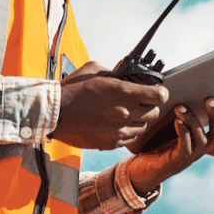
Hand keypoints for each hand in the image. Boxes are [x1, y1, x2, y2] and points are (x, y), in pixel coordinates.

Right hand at [48, 61, 168, 149]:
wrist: (54, 114)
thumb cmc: (72, 90)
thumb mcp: (94, 70)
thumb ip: (114, 72)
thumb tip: (125, 76)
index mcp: (121, 93)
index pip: (158, 96)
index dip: (160, 93)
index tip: (156, 92)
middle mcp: (123, 113)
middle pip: (154, 113)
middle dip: (150, 106)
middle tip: (142, 102)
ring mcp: (117, 131)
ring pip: (143, 128)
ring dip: (140, 120)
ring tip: (127, 114)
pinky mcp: (110, 143)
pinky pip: (129, 139)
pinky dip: (127, 132)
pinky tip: (117, 124)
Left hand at [126, 97, 213, 194]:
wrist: (140, 170)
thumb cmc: (156, 147)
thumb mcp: (173, 132)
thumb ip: (184, 120)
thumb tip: (186, 97)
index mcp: (200, 148)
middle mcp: (198, 154)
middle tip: (209, 100)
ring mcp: (188, 158)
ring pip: (202, 139)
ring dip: (193, 120)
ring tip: (180, 109)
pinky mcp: (175, 161)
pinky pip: (186, 147)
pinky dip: (183, 132)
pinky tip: (177, 121)